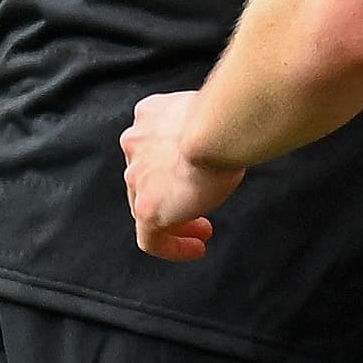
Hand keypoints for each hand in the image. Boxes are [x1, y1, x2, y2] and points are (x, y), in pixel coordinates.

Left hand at [121, 91, 242, 261]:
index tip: (193, 174)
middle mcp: (136, 143)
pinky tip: (195, 248)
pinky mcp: (146, 207)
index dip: (173, 164)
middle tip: (197, 203)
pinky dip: (172, 246)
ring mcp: (136, 176)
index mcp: (149, 115)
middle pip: (146, 176)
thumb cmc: (226, 116)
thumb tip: (222, 138)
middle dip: (171, 191)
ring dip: (173, 217)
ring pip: (145, 204)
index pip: (153, 145)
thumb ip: (203, 127)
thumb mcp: (210, 114)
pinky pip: (151, 238)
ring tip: (200, 230)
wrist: (217, 127)